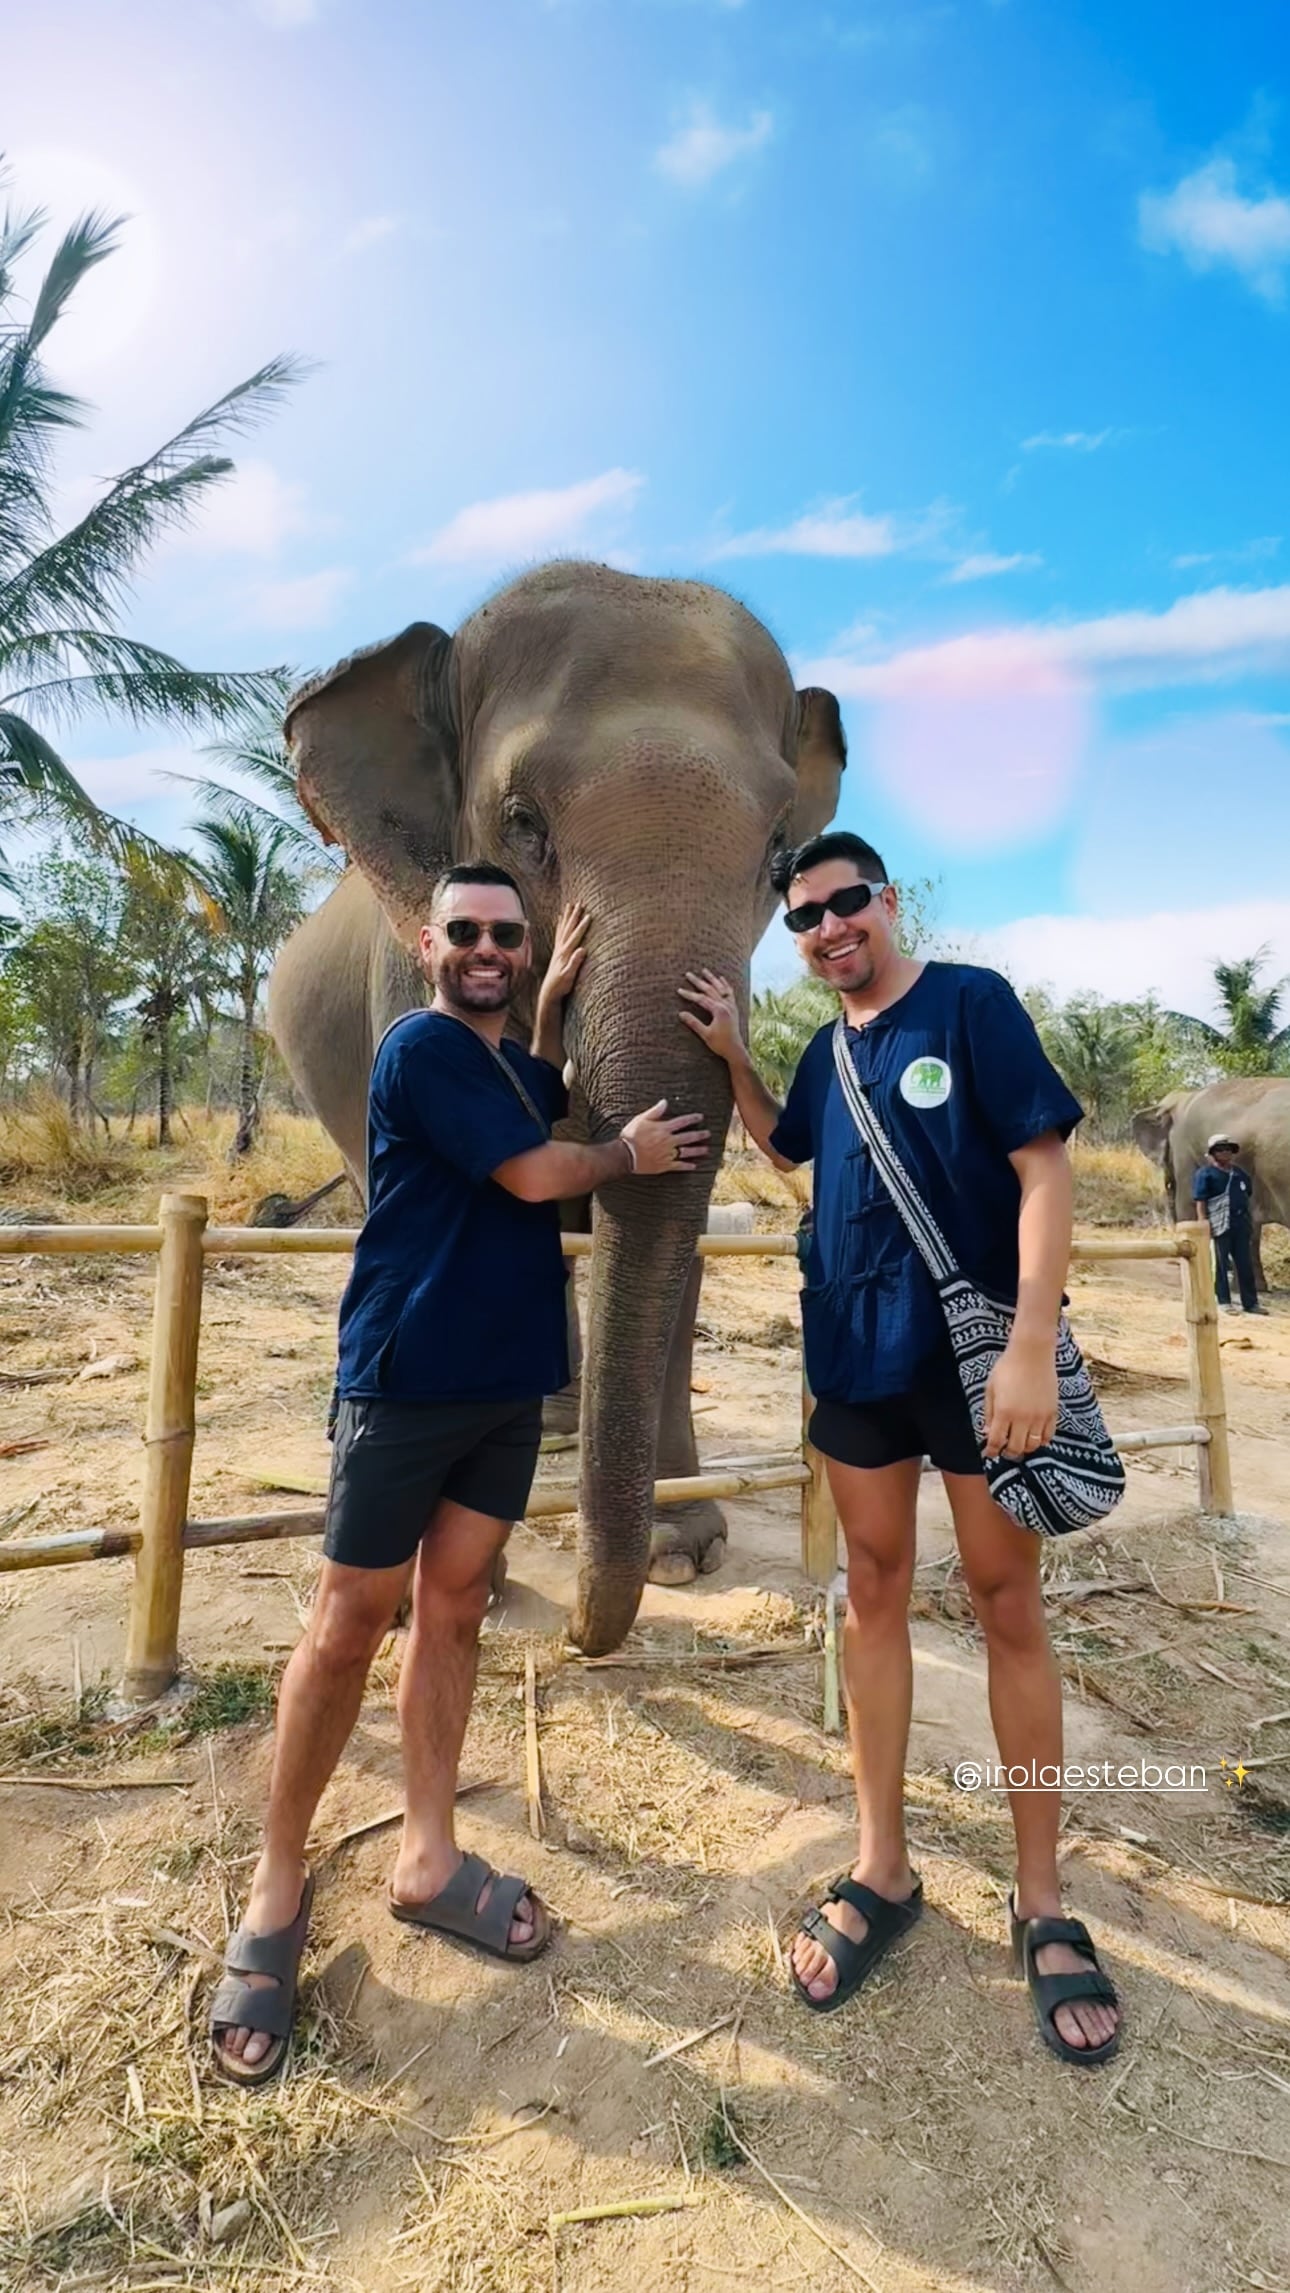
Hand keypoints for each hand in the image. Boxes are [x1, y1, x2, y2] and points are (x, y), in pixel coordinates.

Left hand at [540, 901, 588, 1003]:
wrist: (549, 992)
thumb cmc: (561, 986)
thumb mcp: (569, 976)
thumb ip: (575, 963)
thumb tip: (582, 949)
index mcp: (565, 953)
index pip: (575, 936)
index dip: (582, 926)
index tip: (589, 915)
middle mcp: (560, 949)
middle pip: (568, 928)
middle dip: (574, 916)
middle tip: (579, 903)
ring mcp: (558, 950)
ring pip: (563, 928)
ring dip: (567, 917)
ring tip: (570, 905)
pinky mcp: (557, 952)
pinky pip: (559, 934)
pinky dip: (560, 925)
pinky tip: (560, 918)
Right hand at [621, 1099, 709, 1175]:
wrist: (625, 1155)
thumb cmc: (631, 1136)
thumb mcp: (641, 1119)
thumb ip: (655, 1111)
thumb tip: (665, 1102)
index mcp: (664, 1129)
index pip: (682, 1122)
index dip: (692, 1119)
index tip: (700, 1117)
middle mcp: (669, 1141)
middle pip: (688, 1137)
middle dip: (700, 1135)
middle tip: (708, 1134)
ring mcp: (668, 1154)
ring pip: (687, 1152)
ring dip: (698, 1150)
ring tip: (706, 1150)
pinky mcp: (664, 1165)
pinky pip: (679, 1166)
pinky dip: (687, 1166)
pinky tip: (694, 1166)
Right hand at [678, 970, 744, 1064]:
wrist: (735, 1050)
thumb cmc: (720, 1044)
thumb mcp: (705, 1034)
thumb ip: (693, 1023)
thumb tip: (681, 1014)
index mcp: (719, 1011)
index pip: (701, 999)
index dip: (689, 994)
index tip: (679, 990)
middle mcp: (726, 1006)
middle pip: (710, 990)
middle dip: (698, 981)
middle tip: (688, 974)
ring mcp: (731, 1006)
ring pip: (720, 988)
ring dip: (712, 979)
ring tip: (704, 970)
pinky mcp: (733, 1009)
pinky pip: (729, 993)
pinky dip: (725, 985)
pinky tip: (721, 979)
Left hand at [983, 1333, 1057, 1459]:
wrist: (1032, 1352)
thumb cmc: (1007, 1367)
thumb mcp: (991, 1389)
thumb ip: (989, 1413)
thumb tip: (987, 1433)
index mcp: (1004, 1412)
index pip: (997, 1442)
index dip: (991, 1451)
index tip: (989, 1454)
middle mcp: (1023, 1418)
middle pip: (1016, 1448)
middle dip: (1007, 1453)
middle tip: (1004, 1451)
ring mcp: (1040, 1416)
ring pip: (1033, 1445)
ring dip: (1024, 1449)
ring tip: (1018, 1444)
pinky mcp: (1052, 1412)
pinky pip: (1048, 1436)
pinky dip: (1040, 1441)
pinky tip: (1034, 1437)